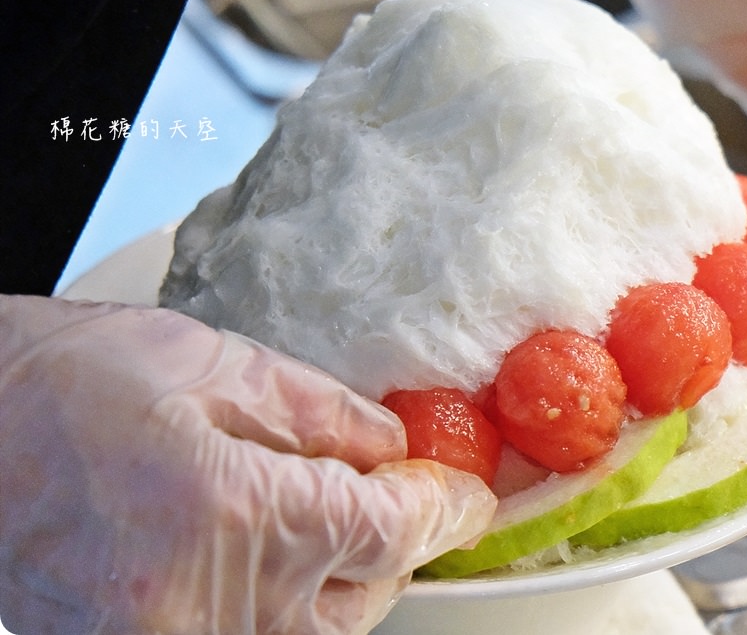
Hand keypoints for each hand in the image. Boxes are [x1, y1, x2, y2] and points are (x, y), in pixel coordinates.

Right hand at [0, 295, 495, 634]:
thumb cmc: (59, 384)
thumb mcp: (210, 363)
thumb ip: (321, 412)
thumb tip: (389, 446)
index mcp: (239, 517)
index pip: (392, 534)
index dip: (443, 510)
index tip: (462, 494)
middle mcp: (210, 606)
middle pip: (363, 599)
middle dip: (393, 544)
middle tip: (390, 491)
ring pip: (311, 634)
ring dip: (339, 581)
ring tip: (320, 514)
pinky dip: (276, 605)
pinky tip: (262, 551)